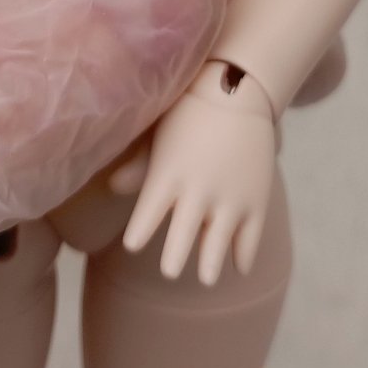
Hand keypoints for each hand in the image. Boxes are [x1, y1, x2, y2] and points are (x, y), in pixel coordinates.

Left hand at [117, 60, 276, 285]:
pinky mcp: (255, 202)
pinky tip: (237, 265)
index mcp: (166, 177)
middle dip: (172, 261)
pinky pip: (248, 242)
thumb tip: (112, 187)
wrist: (238, 90)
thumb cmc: (190, 112)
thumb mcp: (160, 136)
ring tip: (205, 277)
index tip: (133, 245)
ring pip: (214, 250)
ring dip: (208, 267)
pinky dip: (242, 257)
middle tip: (169, 271)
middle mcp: (196, 194)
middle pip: (178, 244)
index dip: (138, 236)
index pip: (145, 220)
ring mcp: (228, 201)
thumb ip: (139, 166)